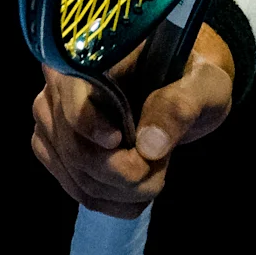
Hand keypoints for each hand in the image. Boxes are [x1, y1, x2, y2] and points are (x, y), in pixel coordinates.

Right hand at [25, 27, 232, 217]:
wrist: (183, 91)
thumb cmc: (191, 78)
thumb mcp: (202, 85)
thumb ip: (180, 106)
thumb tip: (150, 146)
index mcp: (93, 55)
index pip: (74, 96)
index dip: (92, 126)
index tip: (120, 143)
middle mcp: (61, 84)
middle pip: (75, 145)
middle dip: (120, 172)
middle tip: (158, 174)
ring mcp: (53, 118)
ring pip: (74, 172)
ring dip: (118, 191)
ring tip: (154, 179)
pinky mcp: (56, 148)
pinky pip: (73, 185)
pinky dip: (107, 199)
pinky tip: (135, 196)